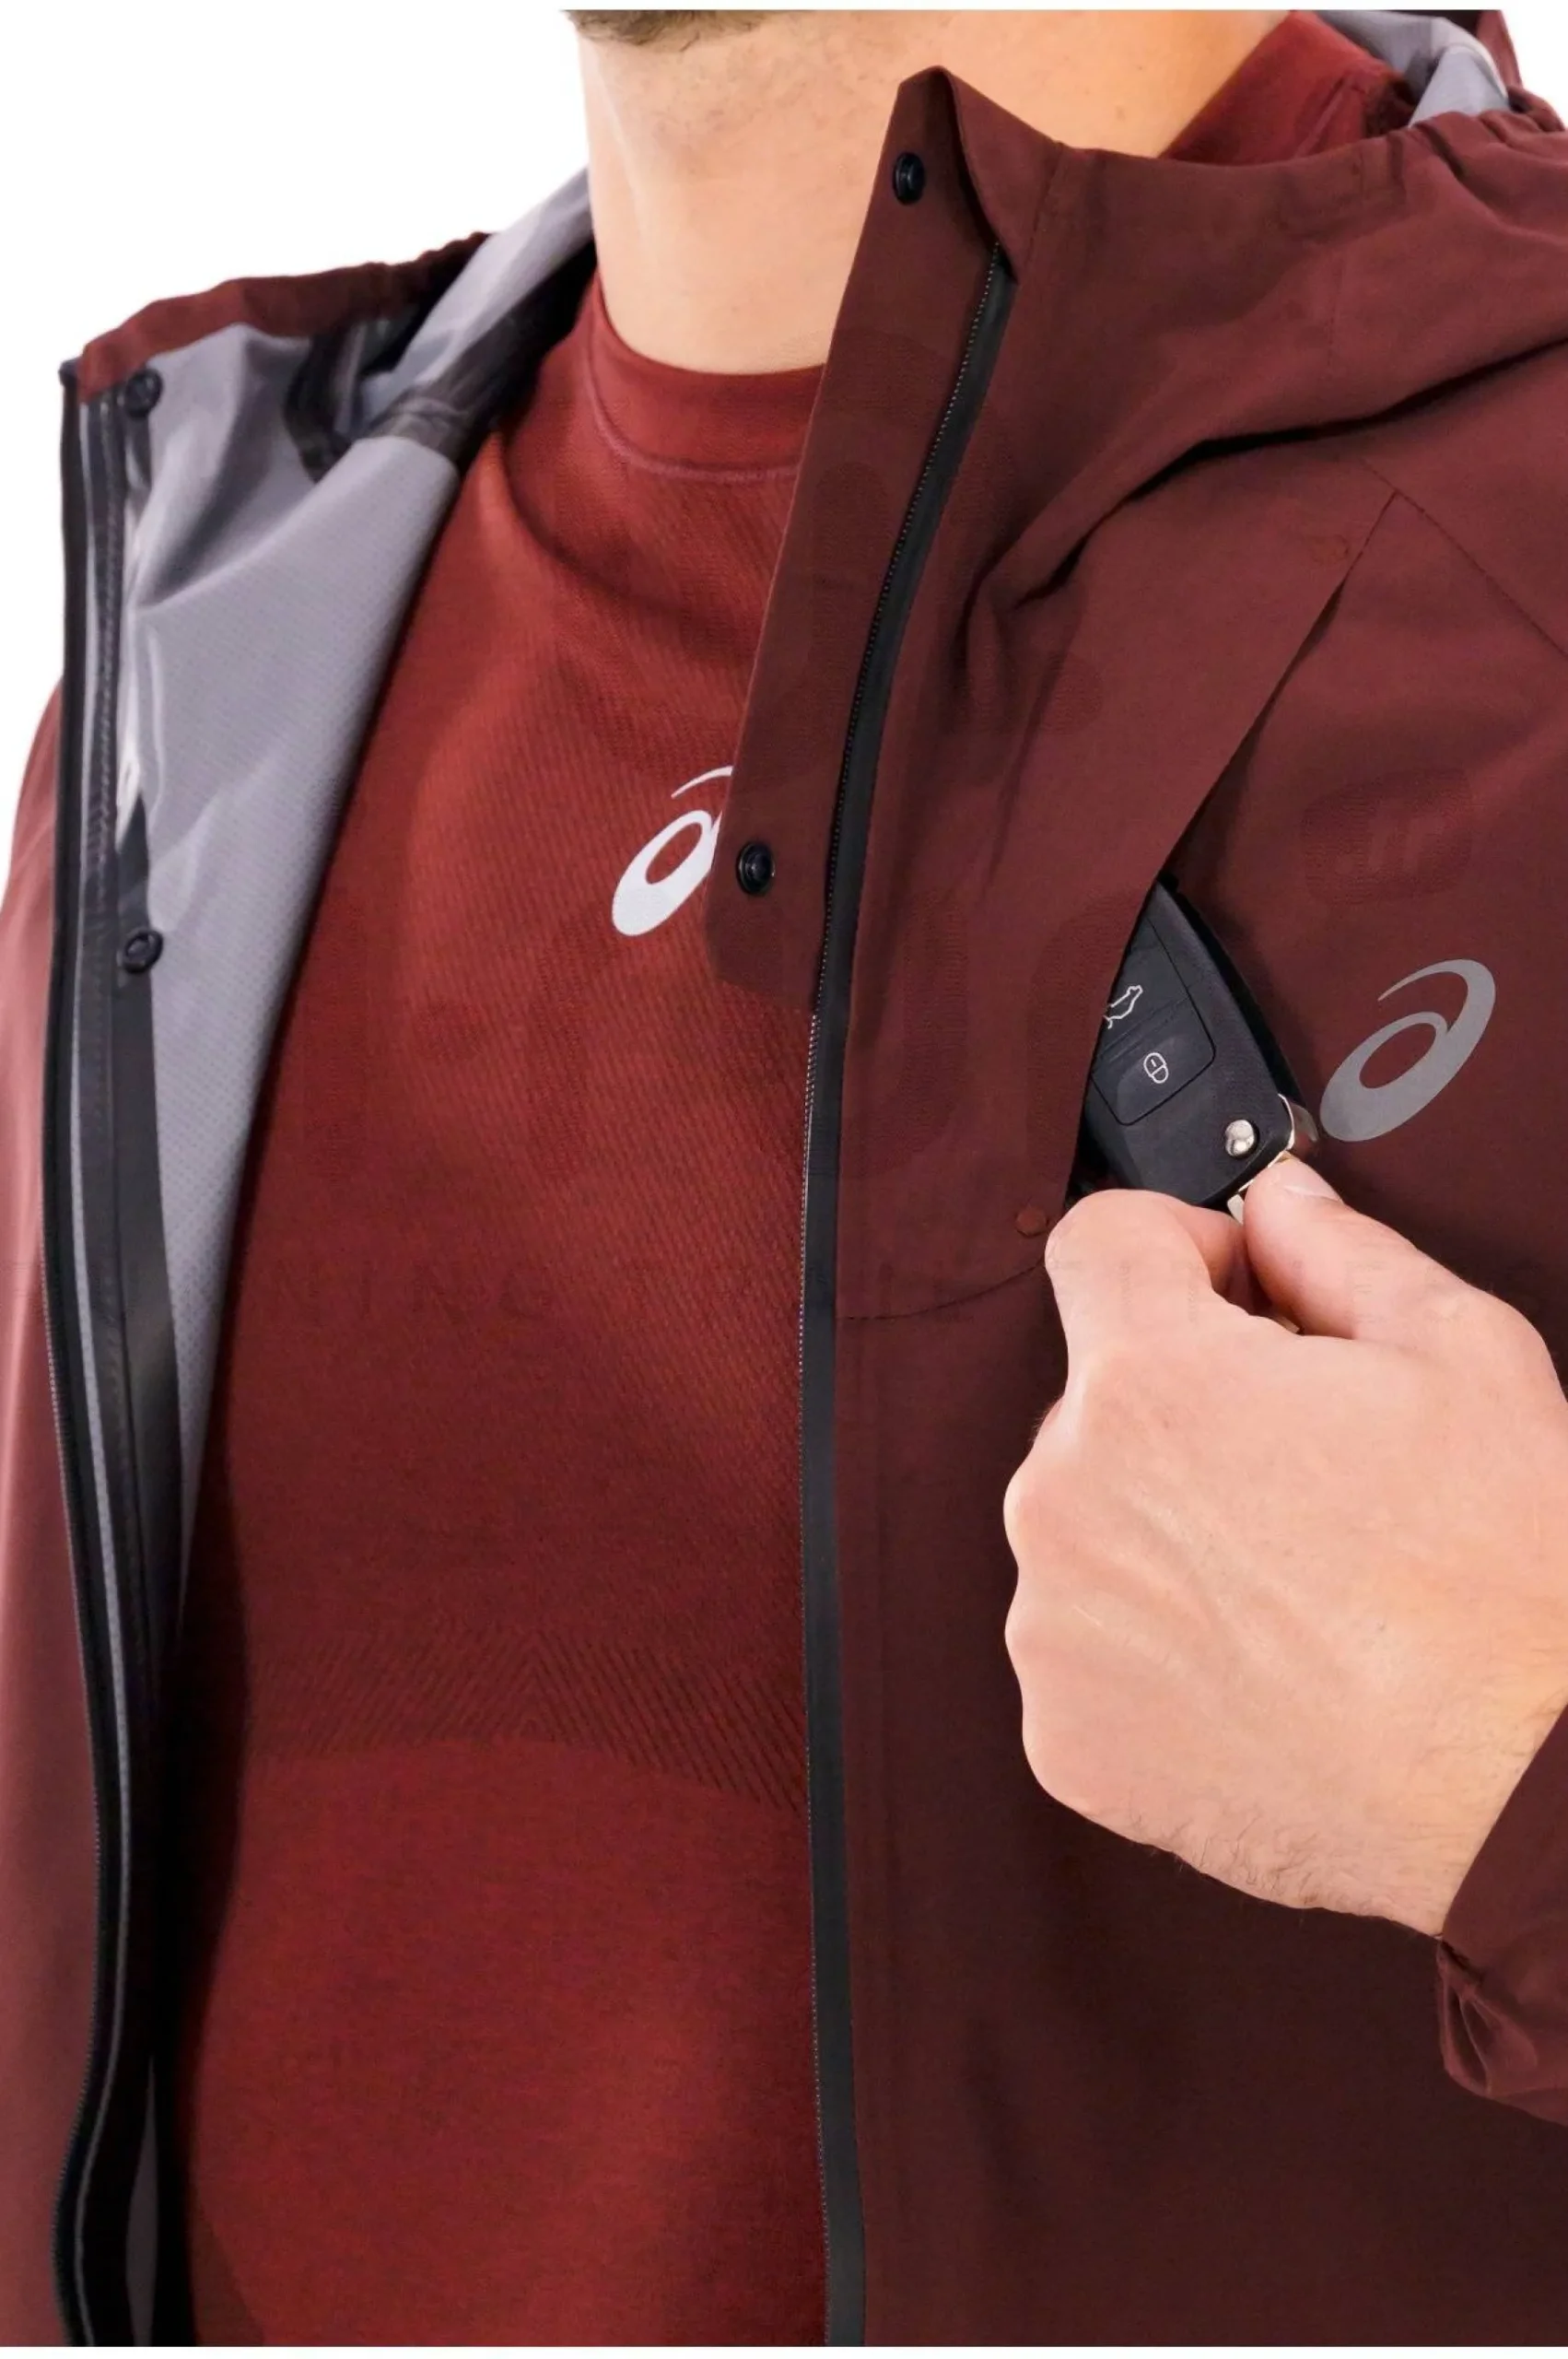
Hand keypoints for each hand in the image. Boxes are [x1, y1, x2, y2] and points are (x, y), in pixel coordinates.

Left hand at [1001, 1157, 1567, 1934]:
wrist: (1530, 1795)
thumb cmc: (1507, 1589)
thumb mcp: (1462, 1355)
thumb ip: (1338, 1252)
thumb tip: (1281, 1206)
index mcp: (1151, 1385)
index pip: (1097, 1242)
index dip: (1176, 1245)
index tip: (1233, 1288)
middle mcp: (1065, 1500)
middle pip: (1099, 1398)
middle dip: (1188, 1406)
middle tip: (1308, 1464)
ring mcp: (1054, 1631)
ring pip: (1091, 1527)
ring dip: (1167, 1531)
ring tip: (1299, 1585)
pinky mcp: (1067, 1739)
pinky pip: (1090, 1651)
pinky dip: (1157, 1650)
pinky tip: (1264, 1666)